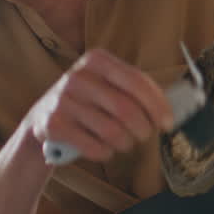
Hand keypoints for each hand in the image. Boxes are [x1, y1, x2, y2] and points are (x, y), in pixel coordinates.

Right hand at [22, 49, 174, 163]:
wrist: (42, 121)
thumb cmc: (87, 104)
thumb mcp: (106, 86)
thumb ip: (136, 91)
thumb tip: (172, 109)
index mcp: (97, 60)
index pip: (137, 82)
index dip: (157, 105)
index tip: (168, 123)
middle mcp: (77, 76)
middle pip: (127, 109)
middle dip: (143, 129)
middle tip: (144, 136)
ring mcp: (63, 100)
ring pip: (112, 131)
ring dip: (125, 143)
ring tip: (123, 143)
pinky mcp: (53, 125)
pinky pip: (94, 147)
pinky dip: (105, 153)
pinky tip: (103, 149)